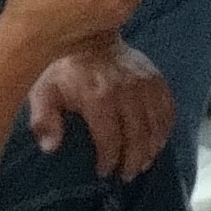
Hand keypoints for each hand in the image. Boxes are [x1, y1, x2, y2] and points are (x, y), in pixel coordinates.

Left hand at [24, 42, 172, 177]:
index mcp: (98, 97)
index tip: (104, 172)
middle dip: (133, 159)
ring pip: (157, 123)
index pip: (111, 138)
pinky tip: (159, 141)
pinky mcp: (155, 77)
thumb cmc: (61, 70)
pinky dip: (166, 127)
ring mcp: (145, 82)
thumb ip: (44, 121)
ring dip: (152, 148)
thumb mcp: (43, 93)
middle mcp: (127, 91)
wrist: (87, 35)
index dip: (109, 159)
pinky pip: (168, 107)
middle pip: (138, 134)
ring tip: (143, 163)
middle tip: (127, 175)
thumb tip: (51, 148)